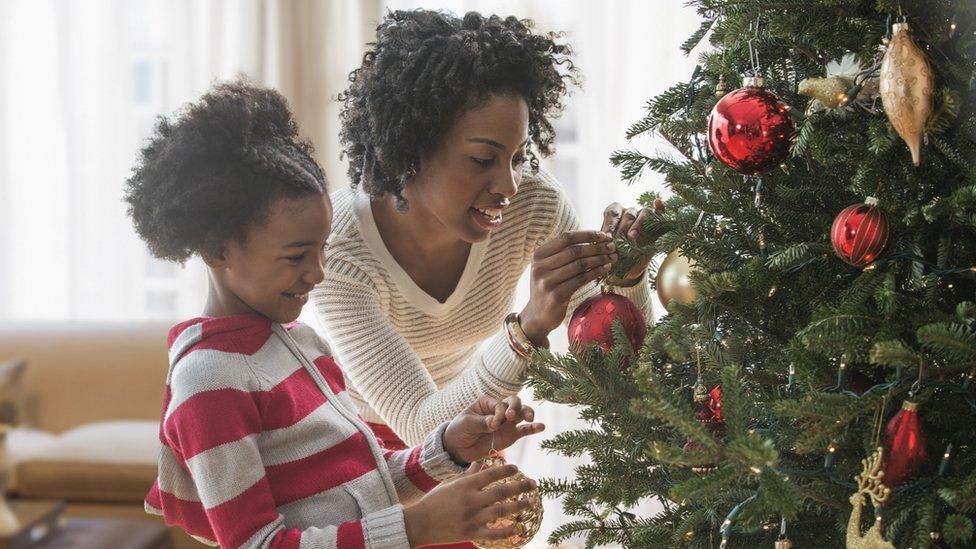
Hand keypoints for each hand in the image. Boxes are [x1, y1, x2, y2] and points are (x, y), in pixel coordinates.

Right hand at [403, 463, 537, 546]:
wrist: (419, 523)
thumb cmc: (434, 501)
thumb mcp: (450, 484)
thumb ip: (468, 474)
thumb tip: (482, 463)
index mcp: (466, 485)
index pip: (491, 474)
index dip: (506, 470)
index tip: (517, 469)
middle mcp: (471, 500)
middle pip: (501, 491)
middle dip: (520, 487)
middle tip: (533, 484)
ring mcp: (472, 518)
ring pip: (501, 511)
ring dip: (519, 506)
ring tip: (530, 502)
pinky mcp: (471, 533)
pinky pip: (493, 534)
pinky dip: (506, 532)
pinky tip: (518, 528)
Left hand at [442, 395, 543, 464]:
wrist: (458, 448)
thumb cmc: (459, 430)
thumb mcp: (467, 424)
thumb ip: (482, 422)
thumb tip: (495, 423)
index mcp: (488, 403)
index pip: (500, 404)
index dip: (499, 412)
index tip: (492, 424)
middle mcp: (500, 410)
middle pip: (514, 403)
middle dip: (515, 408)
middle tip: (511, 417)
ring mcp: (507, 423)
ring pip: (522, 414)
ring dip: (528, 413)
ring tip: (530, 418)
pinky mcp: (511, 435)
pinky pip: (524, 431)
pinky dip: (533, 429)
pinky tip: (541, 427)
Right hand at [520, 230, 616, 344]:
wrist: (537, 315)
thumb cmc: (549, 287)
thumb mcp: (549, 267)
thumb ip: (564, 253)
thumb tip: (595, 239)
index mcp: (538, 255)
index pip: (565, 238)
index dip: (586, 235)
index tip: (603, 236)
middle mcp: (540, 267)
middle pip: (574, 251)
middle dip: (596, 247)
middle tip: (612, 247)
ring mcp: (547, 282)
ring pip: (579, 265)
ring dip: (599, 259)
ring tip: (611, 258)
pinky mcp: (556, 295)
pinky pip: (581, 280)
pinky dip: (595, 273)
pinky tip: (605, 270)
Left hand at [601, 202, 654, 282]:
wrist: (628, 268)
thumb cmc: (615, 258)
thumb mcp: (608, 253)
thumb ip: (606, 247)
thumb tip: (604, 247)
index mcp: (615, 215)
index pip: (612, 213)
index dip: (609, 225)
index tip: (607, 238)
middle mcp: (629, 213)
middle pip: (627, 215)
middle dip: (622, 229)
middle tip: (618, 242)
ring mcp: (645, 216)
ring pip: (643, 213)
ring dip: (638, 225)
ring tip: (632, 237)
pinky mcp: (658, 223)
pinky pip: (660, 211)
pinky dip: (660, 207)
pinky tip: (657, 202)